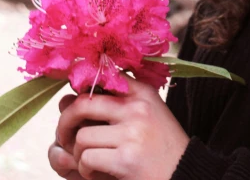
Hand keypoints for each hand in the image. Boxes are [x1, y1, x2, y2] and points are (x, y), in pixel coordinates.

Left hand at [51, 78, 189, 179]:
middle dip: (65, 122)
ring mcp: (132, 132)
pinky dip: (85, 170)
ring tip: (88, 161)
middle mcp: (137, 107)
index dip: (79, 92)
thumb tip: (65, 100)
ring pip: (82, 137)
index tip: (73, 107)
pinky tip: (97, 173)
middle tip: (64, 137)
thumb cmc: (160, 146)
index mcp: (142, 92)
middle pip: (82, 104)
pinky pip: (88, 159)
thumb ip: (116, 102)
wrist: (185, 173)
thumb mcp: (147, 113)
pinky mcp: (127, 159)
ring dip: (78, 154)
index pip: (100, 79)